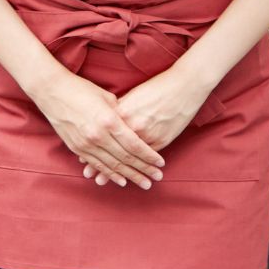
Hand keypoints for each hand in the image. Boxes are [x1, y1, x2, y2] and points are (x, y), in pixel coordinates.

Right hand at [31, 68, 165, 188]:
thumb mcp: (106, 98)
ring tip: (144, 183)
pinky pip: (97, 165)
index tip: (160, 162)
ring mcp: (86, 144)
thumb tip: (133, 126)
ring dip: (130, 176)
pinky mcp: (76, 148)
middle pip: (126, 158)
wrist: (52, 91)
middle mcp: (98, 135)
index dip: (149, 155)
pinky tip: (121, 181)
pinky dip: (110, 174)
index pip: (134, 144)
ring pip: (112, 165)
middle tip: (157, 178)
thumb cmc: (82, 89)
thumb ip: (121, 114)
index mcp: (109, 120)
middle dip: (143, 169)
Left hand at [80, 65, 213, 185]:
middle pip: (114, 150)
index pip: (103, 135)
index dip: (93, 148)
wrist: (184, 86)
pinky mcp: (160, 140)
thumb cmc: (157, 87)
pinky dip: (136, 166)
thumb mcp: (133, 95)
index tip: (84, 159)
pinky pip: (144, 158)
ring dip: (119, 171)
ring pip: (129, 158)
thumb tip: (106, 119)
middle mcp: (132, 126)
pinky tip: (131, 174)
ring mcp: (147, 135)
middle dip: (102, 166)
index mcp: (122, 113)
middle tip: (92, 177)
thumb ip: (119, 109)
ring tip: (106, 181)